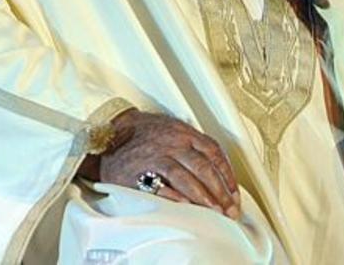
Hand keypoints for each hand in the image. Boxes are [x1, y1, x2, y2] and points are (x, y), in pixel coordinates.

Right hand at [94, 110, 241, 220]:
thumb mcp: (172, 130)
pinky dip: (177, 199)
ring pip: (187, 179)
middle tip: (229, 209)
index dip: (228, 175)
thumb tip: (218, 170)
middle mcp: (173, 143)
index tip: (234, 193)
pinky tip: (188, 209)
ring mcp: (157, 157)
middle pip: (204, 168)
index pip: (214, 152)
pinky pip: (162, 188)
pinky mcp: (141, 172)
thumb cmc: (143, 134)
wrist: (110, 135)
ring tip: (214, 212)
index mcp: (184, 132)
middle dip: (220, 192)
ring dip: (204, 198)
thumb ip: (194, 145)